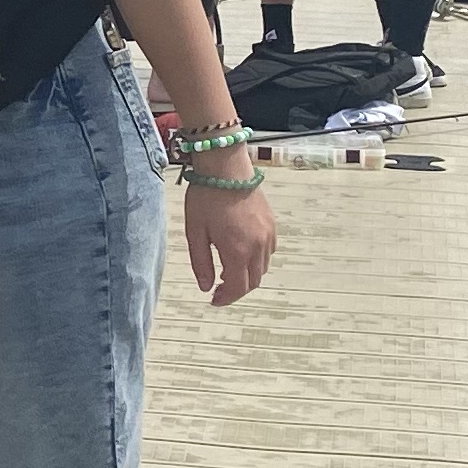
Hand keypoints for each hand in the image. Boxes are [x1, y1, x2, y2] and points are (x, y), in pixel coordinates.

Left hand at [179, 158, 276, 303]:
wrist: (226, 167)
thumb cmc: (206, 197)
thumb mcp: (195, 232)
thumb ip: (201, 263)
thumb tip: (206, 286)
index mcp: (237, 251)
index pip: (238, 288)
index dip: (226, 299)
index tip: (214, 300)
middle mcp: (257, 246)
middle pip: (253, 281)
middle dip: (237, 289)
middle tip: (219, 288)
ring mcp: (268, 235)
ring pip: (263, 267)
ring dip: (247, 274)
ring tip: (229, 269)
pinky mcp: (271, 224)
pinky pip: (269, 251)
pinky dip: (257, 259)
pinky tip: (242, 251)